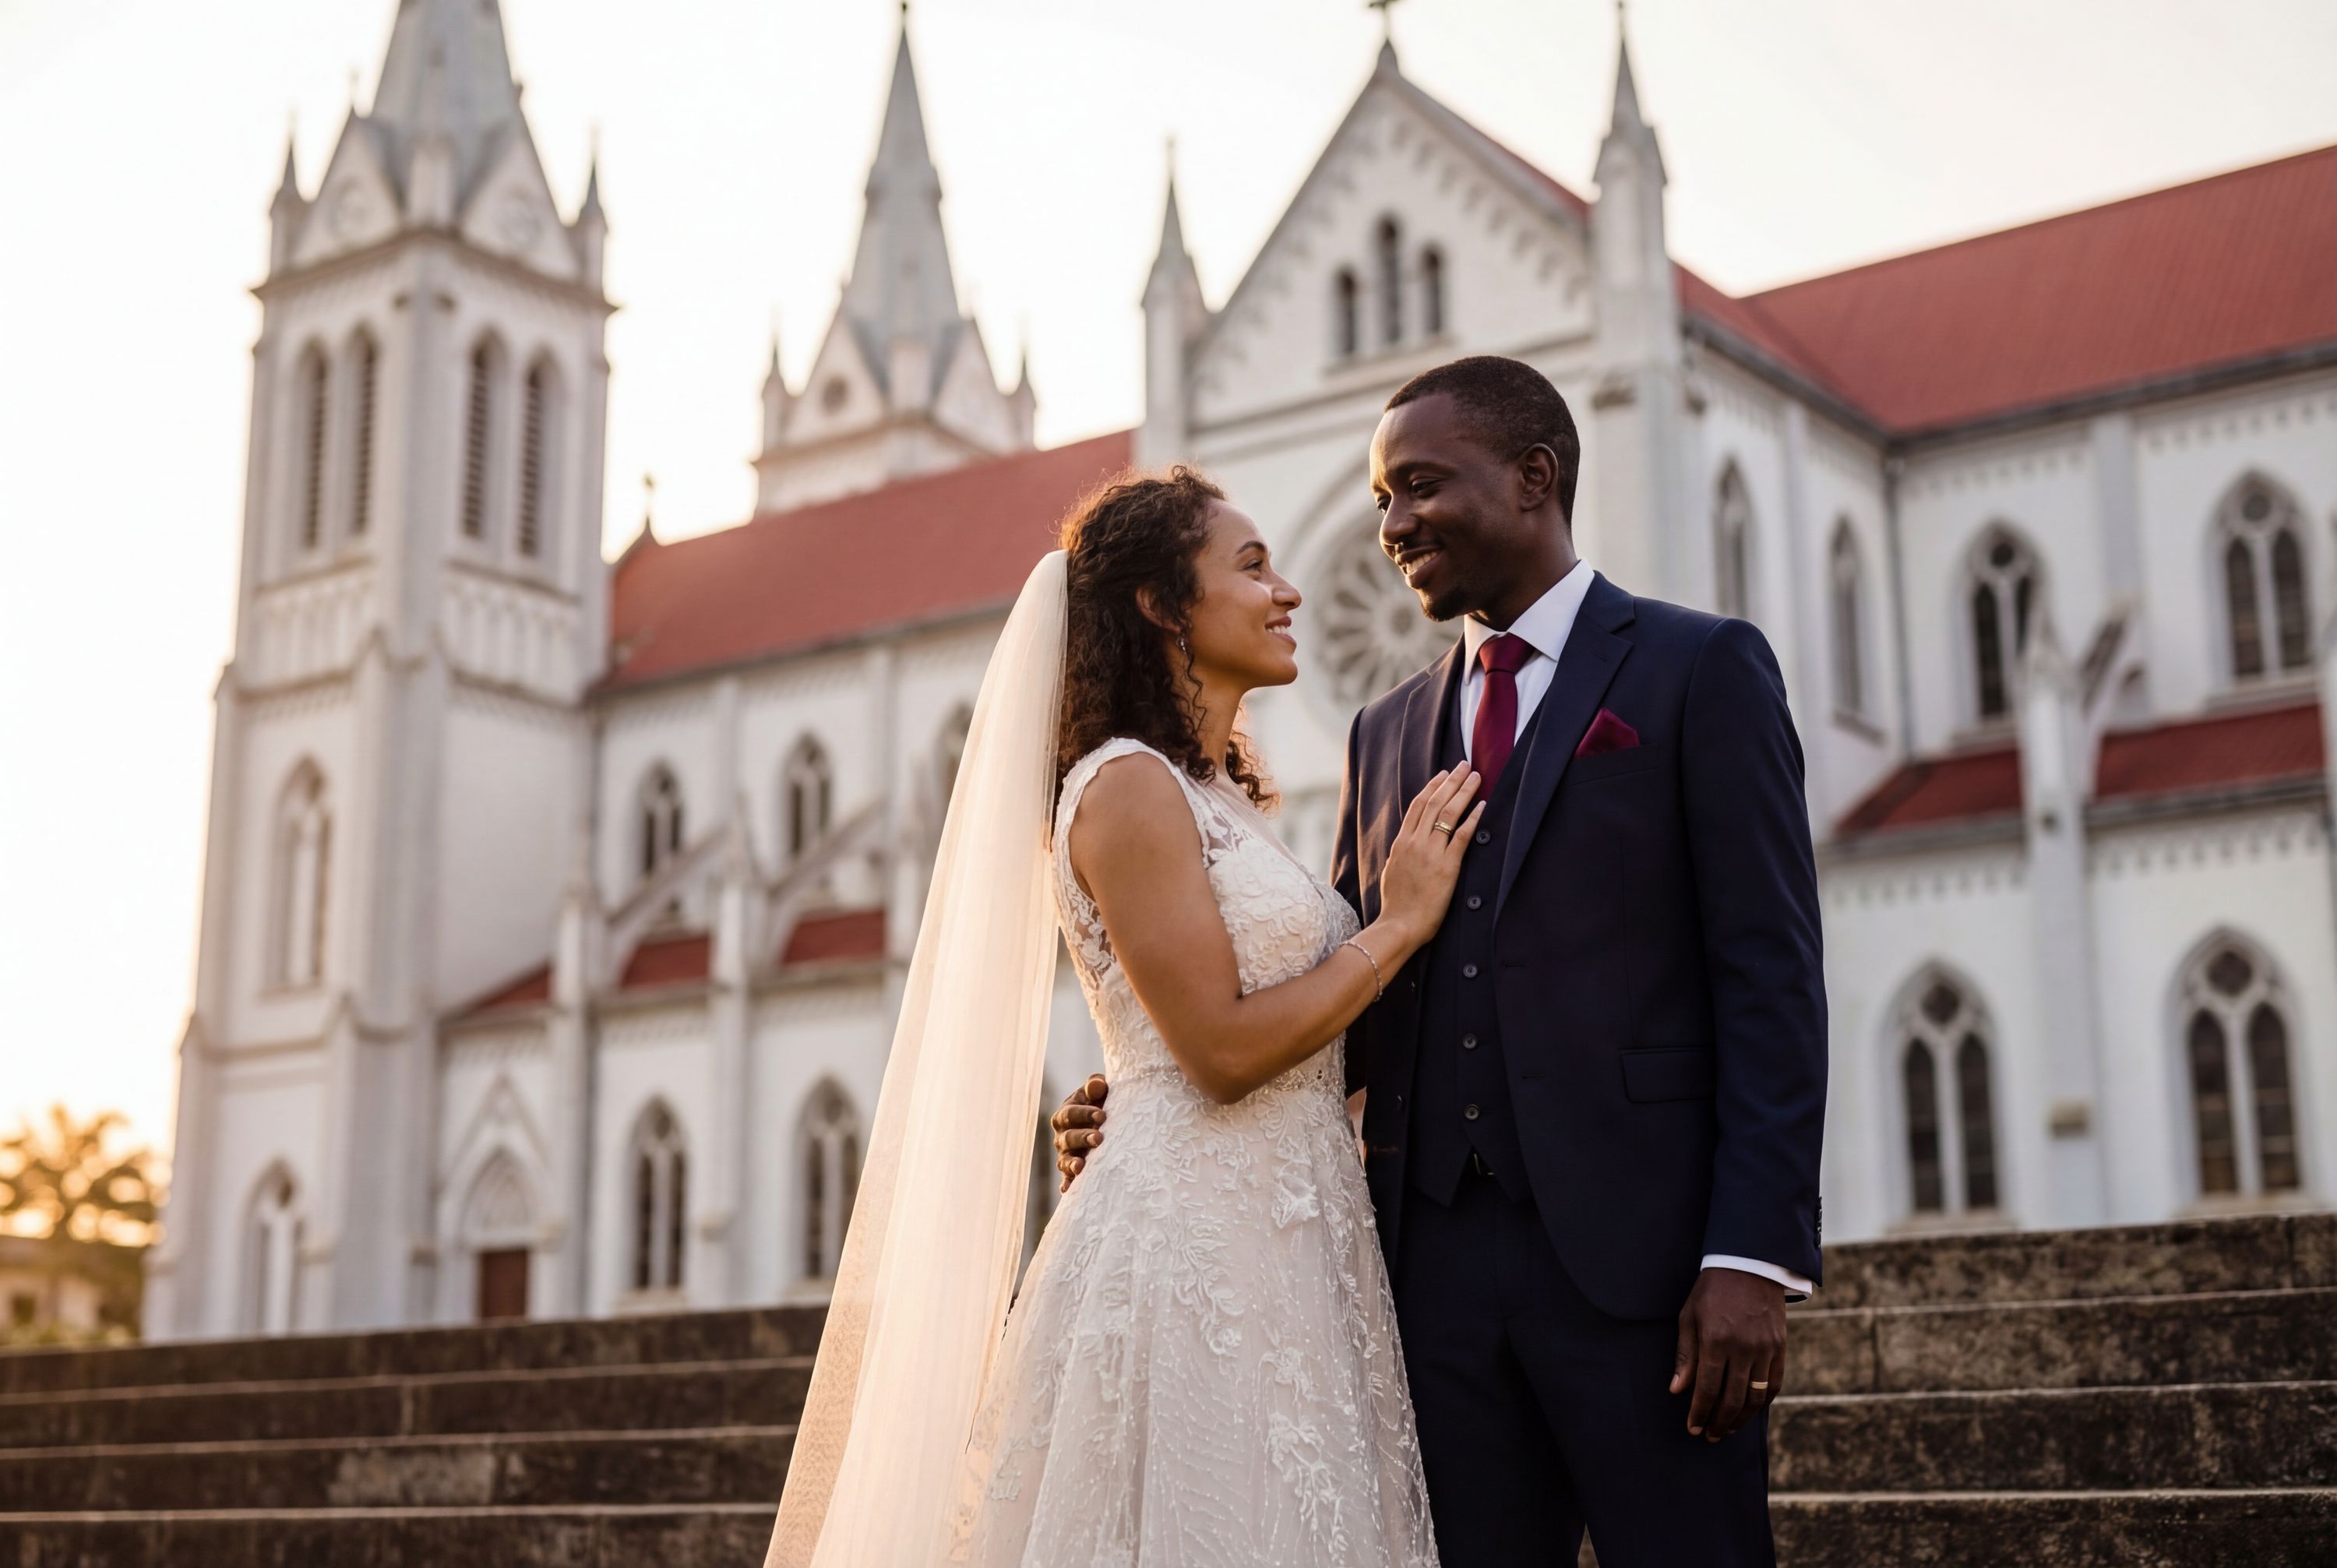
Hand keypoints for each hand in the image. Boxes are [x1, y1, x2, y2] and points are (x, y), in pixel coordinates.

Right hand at [1050, 1074, 1107, 1192]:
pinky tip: (1068, 1190)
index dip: (1084, 1114)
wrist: (1110, 1123)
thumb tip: (1097, 1085)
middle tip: (1099, 1139)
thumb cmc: (1103, 1102)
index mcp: (1065, 1114)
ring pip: (1064, 1160)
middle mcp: (1062, 1136)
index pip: (1069, 1114)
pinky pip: (1067, 1180)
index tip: (1102, 1116)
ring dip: (1072, 1163)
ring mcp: (1066, 1155)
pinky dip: (1067, 1184)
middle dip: (1082, 1138)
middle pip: (1067, 1138)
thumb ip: (1096, 1085)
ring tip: (1081, 1166)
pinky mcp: (1073, 1172)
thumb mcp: (1100, 1090)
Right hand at [1373, 766, 1484, 952]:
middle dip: (1451, 781)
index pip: (1418, 806)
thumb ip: (1400, 855)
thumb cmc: (1397, 904)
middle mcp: (1415, 842)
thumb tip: (1404, 846)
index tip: (1443, 774)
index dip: (1432, 787)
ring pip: (1448, 813)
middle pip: (1434, 803)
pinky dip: (1473, 818)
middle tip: (1465, 766)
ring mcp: (1431, 853)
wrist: (1400, 924)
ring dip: (1464, 792)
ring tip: (1476, 777)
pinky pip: (1462, 836)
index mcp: (1401, 842)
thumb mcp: (1392, 871)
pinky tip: (1483, 806)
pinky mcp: (1447, 866)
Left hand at [1670, 1267, 1787, 1441]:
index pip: (1707, 1389)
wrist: (1749, 1265)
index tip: (1693, 1429)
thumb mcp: (1689, 1317)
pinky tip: (1751, 1411)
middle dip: (1719, 1422)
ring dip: (1741, 1419)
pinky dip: (1763, 1402)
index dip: (1700, 1413)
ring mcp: (1765, 1349)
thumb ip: (1685, 1356)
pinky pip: (1774, 1384)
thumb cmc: (1711, 1291)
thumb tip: (1677, 1390)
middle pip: (1732, 1399)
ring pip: (1755, 1397)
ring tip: (1727, 1429)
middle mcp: (1743, 1348)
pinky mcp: (1780, 1347)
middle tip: (1709, 1436)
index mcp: (1716, 1340)